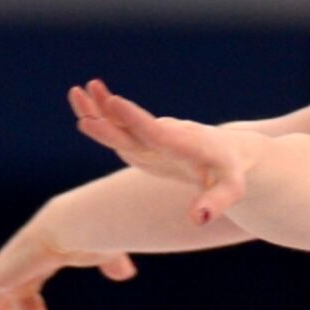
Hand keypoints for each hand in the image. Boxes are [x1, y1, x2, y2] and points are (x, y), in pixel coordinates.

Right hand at [71, 79, 253, 224]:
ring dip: (100, 108)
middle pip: (133, 127)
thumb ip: (216, 201)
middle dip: (110, 116)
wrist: (228, 152)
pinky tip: (85, 100)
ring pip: (122, 123)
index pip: (157, 133)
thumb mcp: (231, 189)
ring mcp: (151, 138)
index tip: (117, 103)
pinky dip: (101, 114)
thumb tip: (199, 219)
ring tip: (78, 90)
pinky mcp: (142, 142)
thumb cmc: (230, 173)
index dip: (136, 119)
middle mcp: (165, 136)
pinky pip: (119, 126)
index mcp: (184, 145)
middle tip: (87, 99)